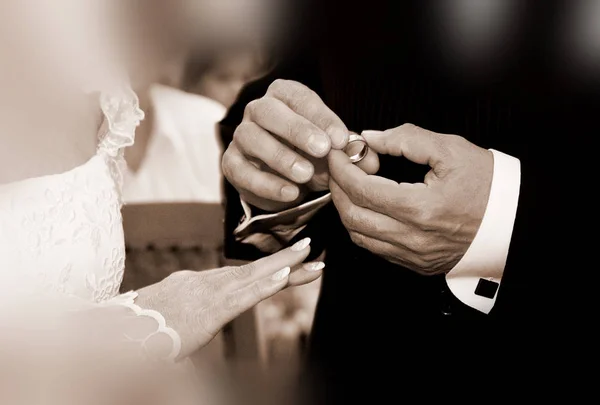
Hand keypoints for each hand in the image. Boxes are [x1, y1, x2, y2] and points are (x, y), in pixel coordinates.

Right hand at [136, 238, 320, 357]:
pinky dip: (265, 285)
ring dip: (284, 266)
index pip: (240, 275)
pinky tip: (285, 276)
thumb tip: (192, 326)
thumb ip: (185, 317)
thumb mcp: (166, 318)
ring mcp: (207, 294)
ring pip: (253, 277)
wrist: (116, 333)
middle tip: (311, 248)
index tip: (290, 265)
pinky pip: (243, 297)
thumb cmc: (137, 330)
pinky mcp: (209, 311)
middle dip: (284, 260)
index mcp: (196, 284)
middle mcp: (204, 283)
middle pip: (252, 271)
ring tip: (310, 257)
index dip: (267, 269)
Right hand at [222, 79, 378, 211]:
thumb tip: (369, 160)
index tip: (340, 139)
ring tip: (306, 175)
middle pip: (268, 111)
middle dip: (296, 130)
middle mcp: (258, 110)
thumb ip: (352, 153)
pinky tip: (290, 193)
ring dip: (280, 157)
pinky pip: (241, 171)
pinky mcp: (232, 164)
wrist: (289, 182)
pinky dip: (265, 183)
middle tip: (322, 150)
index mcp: (285, 96)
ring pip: (251, 138)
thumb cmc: (313, 155)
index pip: (299, 98)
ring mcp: (242, 136)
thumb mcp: (335, 152)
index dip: (320, 116)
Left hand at [328, 124, 493, 274]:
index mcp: (421, 208)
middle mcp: (413, 237)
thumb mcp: (451, 150)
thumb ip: (406, 139)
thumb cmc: (487, 184)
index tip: (338, 152)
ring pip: (358, 235)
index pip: (362, 190)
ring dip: (346, 208)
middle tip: (339, 166)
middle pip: (352, 216)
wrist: (513, 221)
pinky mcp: (415, 263)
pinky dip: (361, 225)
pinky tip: (367, 206)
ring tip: (350, 184)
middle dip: (337, 187)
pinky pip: (374, 247)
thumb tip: (370, 138)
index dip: (342, 169)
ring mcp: (413, 255)